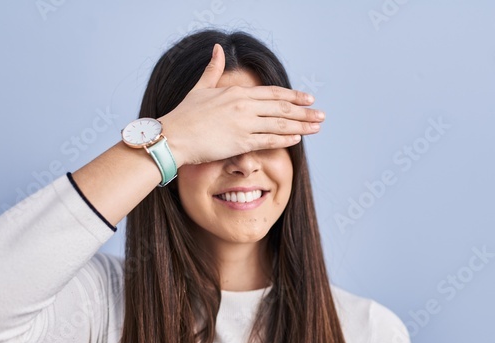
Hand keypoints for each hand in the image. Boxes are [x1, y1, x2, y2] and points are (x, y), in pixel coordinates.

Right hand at [157, 43, 324, 165]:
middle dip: (304, 112)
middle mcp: (243, 106)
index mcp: (236, 92)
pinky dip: (285, 139)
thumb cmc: (184, 114)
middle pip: (281, 107)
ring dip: (301, 126)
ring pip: (280, 124)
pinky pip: (268, 140)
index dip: (293, 96)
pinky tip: (298, 139)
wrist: (173, 136)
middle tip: (321, 115)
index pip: (272, 93)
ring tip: (317, 127)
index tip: (308, 99)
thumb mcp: (201, 88)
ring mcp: (243, 124)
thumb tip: (218, 48)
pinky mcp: (241, 142)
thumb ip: (213, 70)